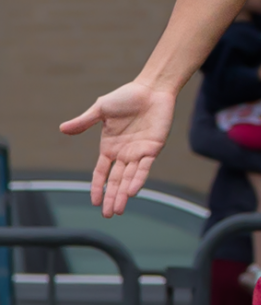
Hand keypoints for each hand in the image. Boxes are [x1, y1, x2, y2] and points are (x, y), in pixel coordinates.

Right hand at [59, 81, 176, 217]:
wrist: (151, 89)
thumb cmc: (127, 97)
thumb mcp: (101, 110)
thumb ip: (84, 122)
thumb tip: (62, 129)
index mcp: (110, 147)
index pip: (101, 172)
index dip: (97, 187)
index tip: (94, 202)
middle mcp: (124, 153)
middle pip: (116, 180)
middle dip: (111, 197)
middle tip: (108, 215)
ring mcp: (139, 152)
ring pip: (130, 178)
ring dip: (123, 194)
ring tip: (118, 210)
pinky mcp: (153, 148)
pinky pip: (145, 167)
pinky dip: (138, 179)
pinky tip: (132, 191)